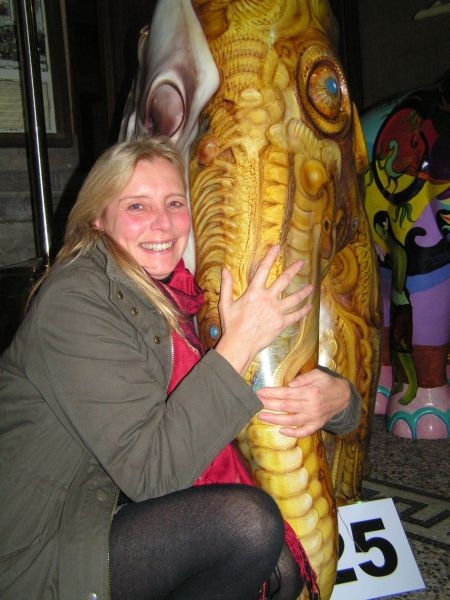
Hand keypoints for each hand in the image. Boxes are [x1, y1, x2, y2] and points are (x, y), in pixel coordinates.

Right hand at [215, 245, 312, 375]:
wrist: (240, 344)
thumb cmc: (231, 325)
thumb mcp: (225, 304)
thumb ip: (226, 286)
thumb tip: (224, 269)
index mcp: (254, 292)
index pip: (264, 269)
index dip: (271, 256)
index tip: (277, 247)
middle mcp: (268, 299)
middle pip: (284, 280)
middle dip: (294, 270)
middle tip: (302, 262)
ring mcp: (277, 311)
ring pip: (294, 298)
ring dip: (304, 291)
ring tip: (311, 286)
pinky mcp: (281, 323)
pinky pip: (295, 315)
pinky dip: (303, 311)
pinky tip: (309, 306)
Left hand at [256, 368, 351, 437]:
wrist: (344, 396)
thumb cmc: (327, 383)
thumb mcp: (317, 374)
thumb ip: (302, 379)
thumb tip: (288, 386)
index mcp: (310, 392)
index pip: (286, 393)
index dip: (271, 393)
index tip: (259, 392)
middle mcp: (311, 406)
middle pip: (286, 407)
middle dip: (268, 405)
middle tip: (255, 403)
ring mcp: (314, 418)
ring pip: (291, 421)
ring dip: (275, 420)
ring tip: (261, 417)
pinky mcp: (317, 425)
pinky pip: (303, 432)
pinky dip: (292, 433)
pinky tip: (281, 430)